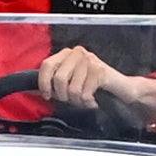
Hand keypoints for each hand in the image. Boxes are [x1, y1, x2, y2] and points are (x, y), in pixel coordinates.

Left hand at [36, 46, 155, 118]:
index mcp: (67, 54)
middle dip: (64, 96)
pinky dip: (88, 102)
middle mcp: (77, 53)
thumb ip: (54, 82)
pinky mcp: (99, 70)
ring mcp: (89, 60)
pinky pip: (84, 93)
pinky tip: (93, 101)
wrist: (121, 89)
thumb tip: (34, 89)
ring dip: (78, 101)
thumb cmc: (94, 87)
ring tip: (85, 100)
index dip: (44, 83)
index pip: (47, 65)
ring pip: (72, 89)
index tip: (47, 96)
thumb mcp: (71, 82)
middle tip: (74, 100)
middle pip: (59, 79)